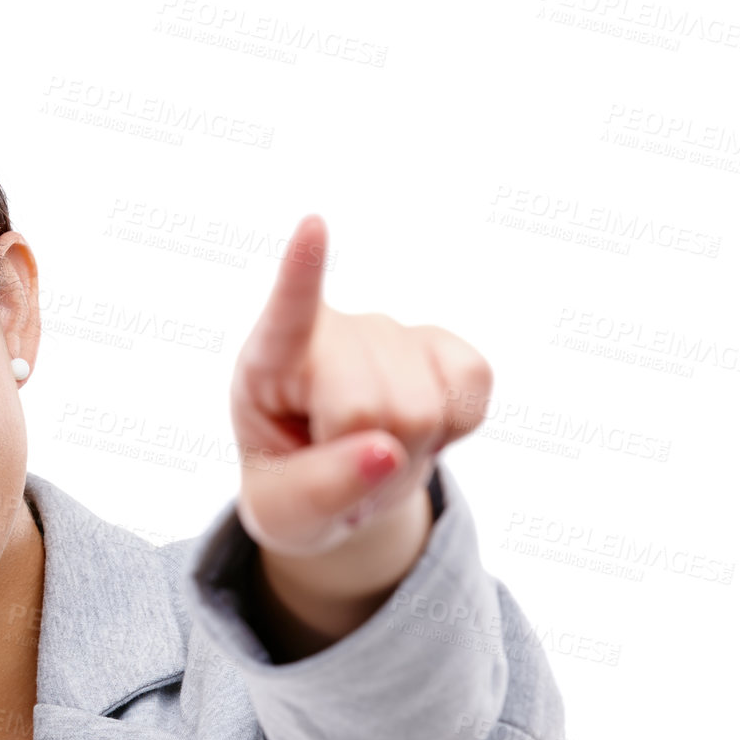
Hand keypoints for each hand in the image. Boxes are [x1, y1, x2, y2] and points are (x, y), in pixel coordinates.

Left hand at [231, 215, 490, 561]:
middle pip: (370, 408)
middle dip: (368, 462)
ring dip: (408, 455)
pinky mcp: (447, 345)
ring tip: (377, 453)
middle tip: (350, 471)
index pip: (287, 314)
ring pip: (422, 410)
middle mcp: (333, 331)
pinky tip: (421, 428)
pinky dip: (453, 432)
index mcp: (268, 363)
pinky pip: (471, 393)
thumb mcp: (284, 513)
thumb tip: (383, 451)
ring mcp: (391, 331)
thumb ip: (321, 491)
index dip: (302, 274)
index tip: (312, 226)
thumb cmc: (294, 492)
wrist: (341, 487)